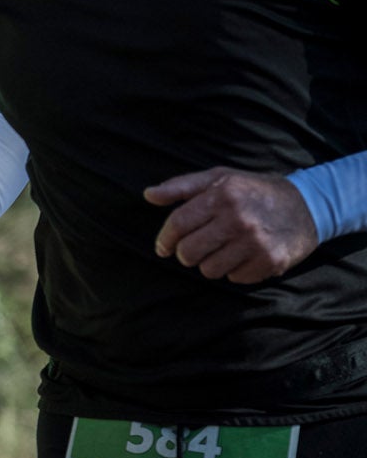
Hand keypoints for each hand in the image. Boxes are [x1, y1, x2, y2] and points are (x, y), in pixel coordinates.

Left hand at [145, 168, 318, 283]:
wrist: (307, 205)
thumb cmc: (254, 191)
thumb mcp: (220, 179)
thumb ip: (182, 187)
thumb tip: (148, 195)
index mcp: (222, 196)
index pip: (178, 224)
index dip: (164, 239)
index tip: (163, 247)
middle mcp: (238, 219)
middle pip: (189, 253)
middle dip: (186, 254)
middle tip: (197, 248)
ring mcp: (256, 242)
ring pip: (209, 270)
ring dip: (210, 264)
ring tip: (224, 249)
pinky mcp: (270, 261)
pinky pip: (234, 279)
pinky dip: (234, 271)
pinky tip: (244, 256)